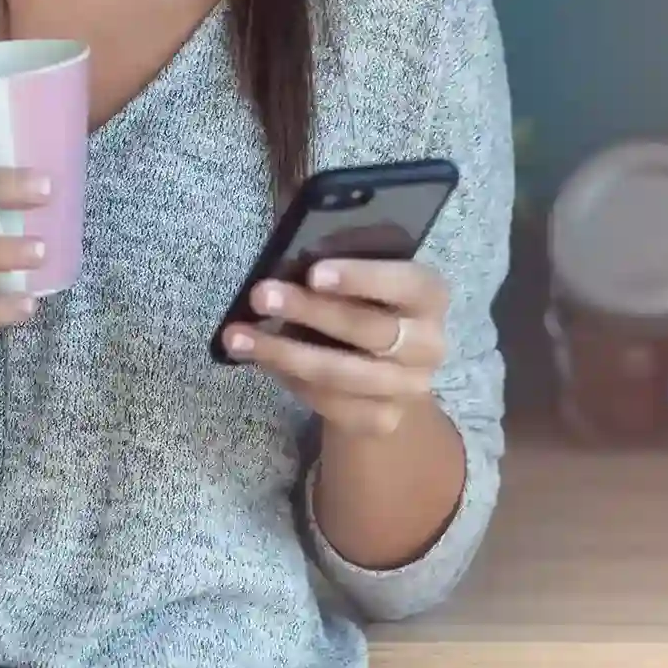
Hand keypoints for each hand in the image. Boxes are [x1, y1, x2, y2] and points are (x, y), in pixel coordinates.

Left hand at [219, 258, 448, 439]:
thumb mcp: (360, 272)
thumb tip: (289, 249)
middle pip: (369, 330)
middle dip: (309, 312)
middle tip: (261, 295)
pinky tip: (262, 360)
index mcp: (430, 295)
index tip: (313, 272)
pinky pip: (331, 403)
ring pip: (342, 374)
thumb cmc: (365, 302)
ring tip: (238, 337)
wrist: (387, 367)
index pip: (406, 283)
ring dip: (285, 354)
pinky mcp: (384, 419)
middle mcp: (429, 344)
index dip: (361, 278)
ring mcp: (409, 387)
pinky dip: (292, 381)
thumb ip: (336, 256)